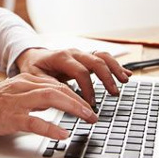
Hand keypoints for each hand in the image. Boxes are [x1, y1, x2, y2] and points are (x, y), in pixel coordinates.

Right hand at [0, 73, 97, 141]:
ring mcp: (14, 101)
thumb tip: (54, 104)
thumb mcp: (11, 97)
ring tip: (87, 118)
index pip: (56, 82)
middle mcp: (20, 87)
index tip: (89, 103)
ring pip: (51, 98)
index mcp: (22, 81)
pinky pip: (34, 121)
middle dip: (80, 100)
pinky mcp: (8, 117)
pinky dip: (51, 127)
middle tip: (94, 113)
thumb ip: (31, 98)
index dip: (76, 93)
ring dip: (73, 108)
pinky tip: (63, 134)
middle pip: (58, 88)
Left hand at [14, 47, 132, 105]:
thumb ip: (48, 85)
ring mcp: (81, 54)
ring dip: (115, 68)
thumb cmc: (34, 68)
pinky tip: (126, 73)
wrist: (33, 57)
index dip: (88, 88)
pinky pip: (104, 58)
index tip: (91, 104)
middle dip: (107, 77)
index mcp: (60, 57)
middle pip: (95, 61)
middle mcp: (73, 53)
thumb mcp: (35, 78)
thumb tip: (62, 96)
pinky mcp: (86, 58)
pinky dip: (116, 65)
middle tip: (114, 93)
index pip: (80, 71)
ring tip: (125, 80)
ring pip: (102, 56)